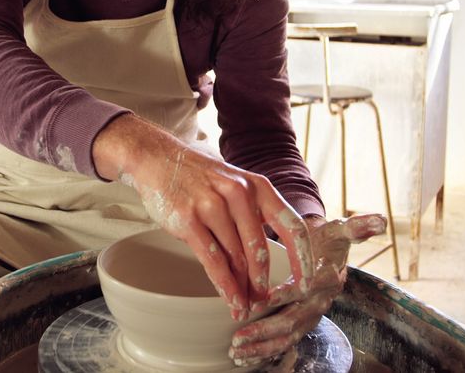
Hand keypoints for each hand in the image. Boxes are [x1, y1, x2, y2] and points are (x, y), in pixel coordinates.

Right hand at [93, 114, 316, 320]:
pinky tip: (229, 298)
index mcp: (258, 186)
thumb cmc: (201, 180)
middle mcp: (239, 193)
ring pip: (235, 258)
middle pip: (260, 249)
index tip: (305, 283)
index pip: (292, 227)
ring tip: (244, 306)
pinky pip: (213, 260)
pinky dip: (223, 284)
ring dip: (241, 287)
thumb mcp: (235, 186)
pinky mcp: (189, 219)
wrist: (159, 158)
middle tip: (263, 301)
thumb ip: (253, 217)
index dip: (303, 259)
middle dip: (262, 281)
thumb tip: (263, 263)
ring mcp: (212, 205)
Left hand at [228, 213, 386, 365]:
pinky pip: (284, 342)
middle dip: (265, 330)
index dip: (283, 296)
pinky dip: (264, 351)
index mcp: (326, 278)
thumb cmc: (326, 239)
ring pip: (287, 336)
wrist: (327, 253)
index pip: (305, 290)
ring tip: (237, 353)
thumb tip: (381, 221)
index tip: (259, 301)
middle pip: (292, 320)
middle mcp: (320, 301)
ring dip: (262, 347)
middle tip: (239, 337)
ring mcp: (311, 316)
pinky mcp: (303, 324)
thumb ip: (356, 227)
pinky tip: (244, 358)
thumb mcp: (339, 229)